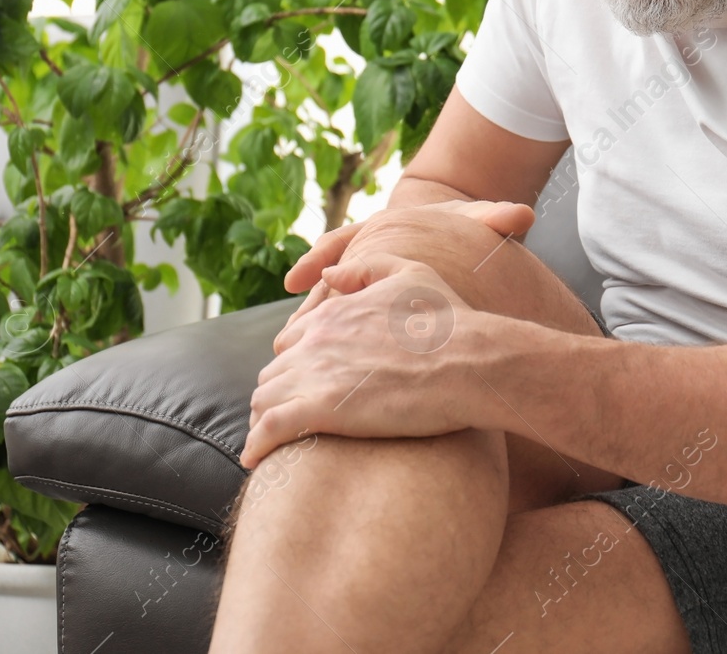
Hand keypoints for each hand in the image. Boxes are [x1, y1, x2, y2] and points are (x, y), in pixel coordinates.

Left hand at [243, 253, 481, 467]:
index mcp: (334, 311)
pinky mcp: (321, 410)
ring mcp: (315, 373)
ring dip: (263, 419)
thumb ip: (365, 268)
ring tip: (269, 441)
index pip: (292, 340)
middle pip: (274, 371)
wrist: (471, 362)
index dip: (296, 362)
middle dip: (277, 392)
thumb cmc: (451, 322)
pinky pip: (270, 430)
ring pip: (264, 399)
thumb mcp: (411, 273)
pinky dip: (257, 444)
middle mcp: (316, 338)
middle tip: (286, 416)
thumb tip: (328, 274)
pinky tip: (255, 459)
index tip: (304, 381)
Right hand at [278, 199, 533, 343]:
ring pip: (328, 314)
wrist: (460, 243)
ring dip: (311, 337)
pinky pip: (341, 331)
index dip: (317, 261)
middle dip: (308, 310)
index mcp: (381, 230)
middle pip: (327, 285)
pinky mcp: (369, 314)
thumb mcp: (477, 222)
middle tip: (291, 335)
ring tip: (294, 363)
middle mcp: (365, 260)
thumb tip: (523, 214)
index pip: (340, 242)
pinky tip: (317, 378)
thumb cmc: (463, 231)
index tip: (296, 278)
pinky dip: (328, 350)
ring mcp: (364, 289)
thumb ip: (497, 218)